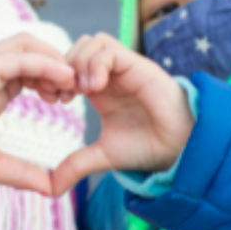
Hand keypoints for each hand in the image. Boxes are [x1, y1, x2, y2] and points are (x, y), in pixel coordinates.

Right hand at [0, 34, 74, 195]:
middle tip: (74, 90)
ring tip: (70, 82)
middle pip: (33, 52)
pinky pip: (21, 57)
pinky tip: (63, 78)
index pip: (31, 71)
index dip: (53, 80)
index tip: (66, 101)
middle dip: (57, 66)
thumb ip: (22, 173)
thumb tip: (50, 189)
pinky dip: (46, 63)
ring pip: (28, 46)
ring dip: (54, 59)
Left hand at [52, 33, 194, 195]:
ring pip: (93, 41)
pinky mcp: (138, 65)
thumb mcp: (103, 155)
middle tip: (64, 94)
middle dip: (64, 66)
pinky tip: (95, 89)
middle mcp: (111, 74)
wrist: (179, 148)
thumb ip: (76, 164)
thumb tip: (52, 188)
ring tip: (81, 92)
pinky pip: (109, 50)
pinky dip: (96, 64)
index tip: (55, 100)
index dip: (56, 76)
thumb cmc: (147, 146)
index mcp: (100, 88)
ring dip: (80, 63)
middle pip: (79, 46)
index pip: (70, 63)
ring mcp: (125, 68)